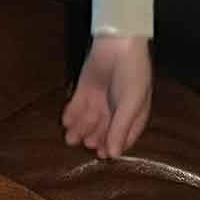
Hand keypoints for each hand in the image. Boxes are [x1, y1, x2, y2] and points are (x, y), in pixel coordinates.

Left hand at [62, 36, 151, 158]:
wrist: (118, 43)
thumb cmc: (132, 73)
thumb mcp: (131, 103)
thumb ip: (120, 129)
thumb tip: (115, 155)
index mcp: (133, 112)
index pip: (124, 135)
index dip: (114, 145)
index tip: (104, 154)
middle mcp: (116, 107)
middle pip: (104, 129)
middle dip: (95, 138)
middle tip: (87, 144)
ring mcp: (100, 98)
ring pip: (88, 119)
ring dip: (80, 129)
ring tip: (70, 138)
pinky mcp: (85, 88)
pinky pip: (77, 105)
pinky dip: (71, 114)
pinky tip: (66, 122)